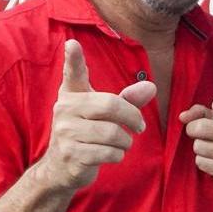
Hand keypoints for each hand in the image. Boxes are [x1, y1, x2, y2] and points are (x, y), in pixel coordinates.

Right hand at [39, 40, 155, 190]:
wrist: (61, 167)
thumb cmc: (87, 133)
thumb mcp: (106, 114)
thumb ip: (128, 99)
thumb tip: (151, 87)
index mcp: (72, 94)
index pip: (72, 74)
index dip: (73, 59)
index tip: (73, 44)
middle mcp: (64, 109)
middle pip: (110, 105)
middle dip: (133, 118)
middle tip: (140, 127)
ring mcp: (65, 132)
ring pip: (112, 133)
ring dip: (126, 141)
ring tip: (122, 143)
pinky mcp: (71, 154)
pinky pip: (109, 152)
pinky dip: (118, 155)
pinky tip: (111, 154)